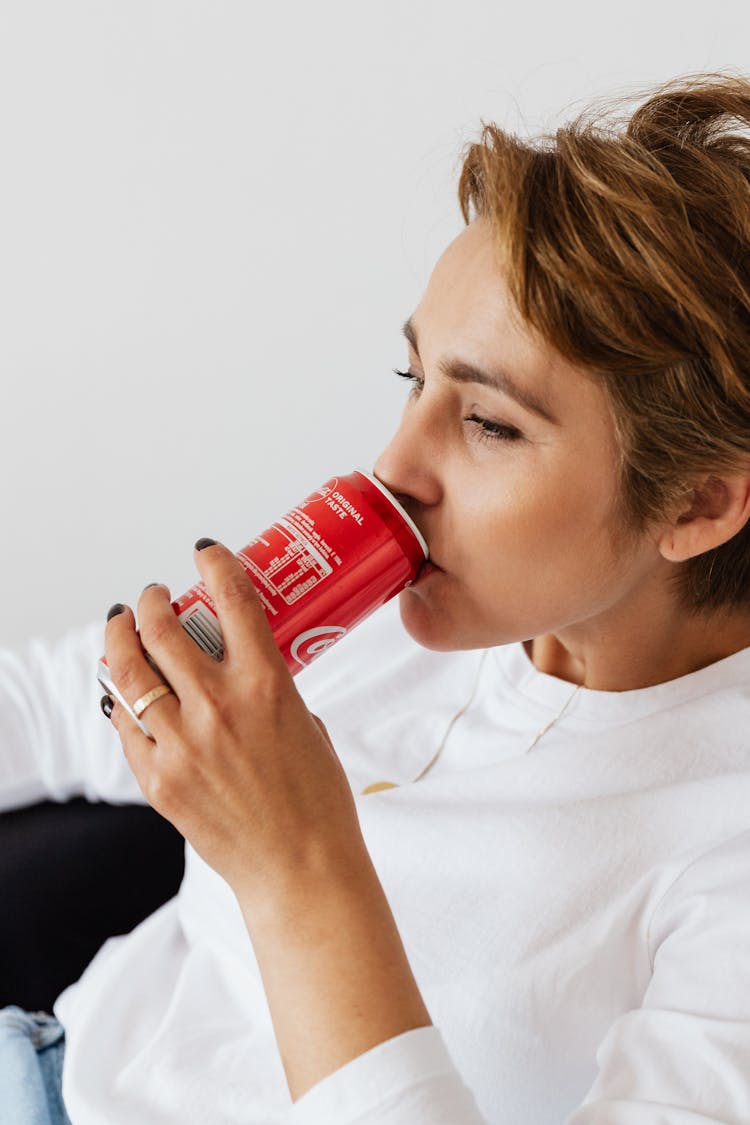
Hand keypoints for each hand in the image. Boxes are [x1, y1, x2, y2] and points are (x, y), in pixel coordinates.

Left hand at [104, 540, 364, 911]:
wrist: (300, 868)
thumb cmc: (317, 800)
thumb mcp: (308, 723)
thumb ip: (271, 691)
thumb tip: (241, 674)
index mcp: (267, 684)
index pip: (232, 598)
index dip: (214, 562)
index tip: (205, 551)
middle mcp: (219, 705)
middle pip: (162, 626)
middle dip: (150, 600)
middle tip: (152, 596)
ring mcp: (182, 743)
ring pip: (128, 670)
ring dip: (120, 637)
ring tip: (122, 627)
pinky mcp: (158, 779)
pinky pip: (124, 725)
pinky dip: (121, 701)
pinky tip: (125, 693)